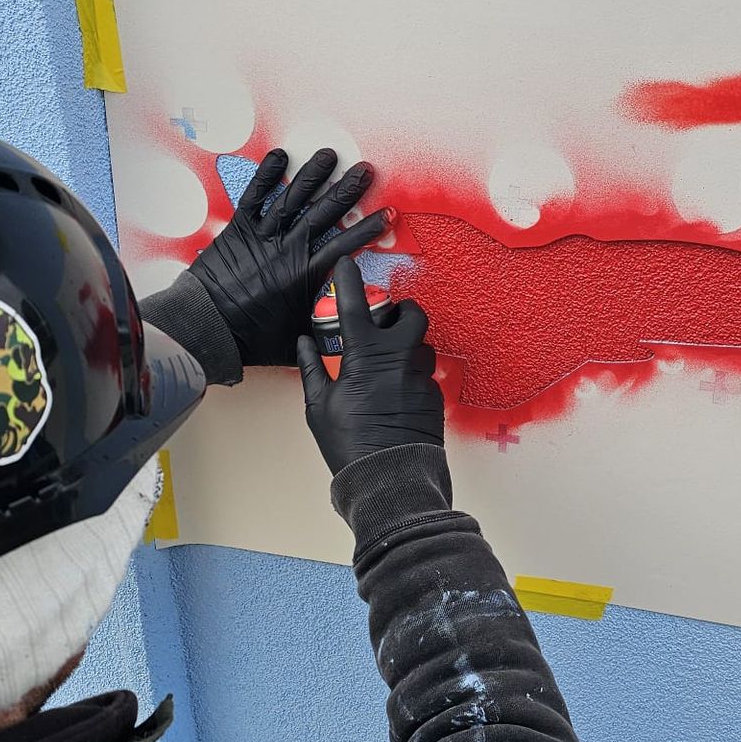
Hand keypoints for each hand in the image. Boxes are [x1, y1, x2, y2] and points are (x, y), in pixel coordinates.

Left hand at [189, 148, 389, 366]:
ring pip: (292, 199)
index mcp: (304, 275)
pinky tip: (280, 156)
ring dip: (312, 176)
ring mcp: (262, 236)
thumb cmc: (249, 338)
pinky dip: (266, 176)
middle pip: (324, 213)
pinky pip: (254, 197)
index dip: (368, 228)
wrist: (207, 329)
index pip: (345, 245)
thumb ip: (320, 326)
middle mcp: (287, 250)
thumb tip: (339, 327)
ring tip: (329, 155)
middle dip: (347, 190)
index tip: (386, 214)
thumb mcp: (295, 338)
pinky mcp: (238, 230)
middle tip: (365, 172)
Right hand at [297, 259, 443, 472]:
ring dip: (407, 345)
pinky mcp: (435, 396)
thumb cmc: (350, 444)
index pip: (356, 303)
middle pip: (412, 314)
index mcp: (366, 355)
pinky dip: (411, 375)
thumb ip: (313, 369)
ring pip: (422, 345)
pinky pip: (425, 374)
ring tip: (388, 363)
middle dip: (401, 310)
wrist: (391, 477)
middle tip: (385, 321)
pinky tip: (396, 393)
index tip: (346, 264)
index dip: (349, 279)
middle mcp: (399, 358)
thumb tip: (305, 344)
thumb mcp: (320, 407)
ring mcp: (422, 376)